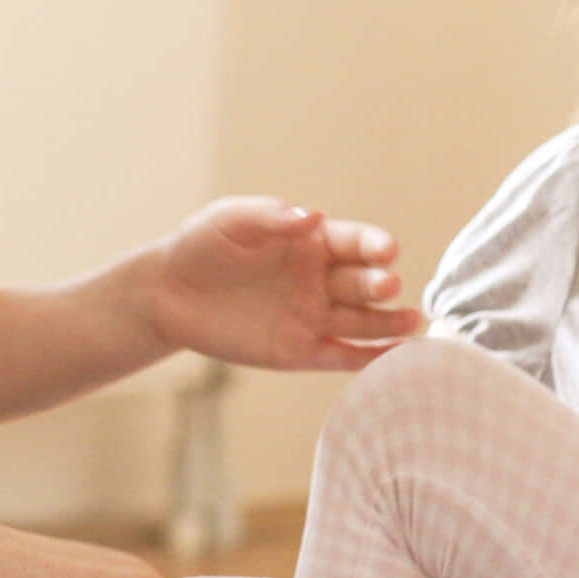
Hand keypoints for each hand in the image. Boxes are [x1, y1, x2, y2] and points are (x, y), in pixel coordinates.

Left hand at [144, 197, 423, 370]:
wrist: (166, 293)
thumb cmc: (202, 245)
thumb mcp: (232, 220)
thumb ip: (272, 218)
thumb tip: (312, 217)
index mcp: (313, 241)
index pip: (355, 242)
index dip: (374, 244)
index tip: (387, 250)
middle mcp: (322, 279)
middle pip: (362, 282)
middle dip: (379, 284)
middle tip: (388, 286)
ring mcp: (313, 317)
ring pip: (361, 322)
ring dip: (387, 324)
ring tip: (411, 324)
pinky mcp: (299, 351)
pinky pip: (341, 356)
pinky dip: (368, 359)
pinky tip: (394, 359)